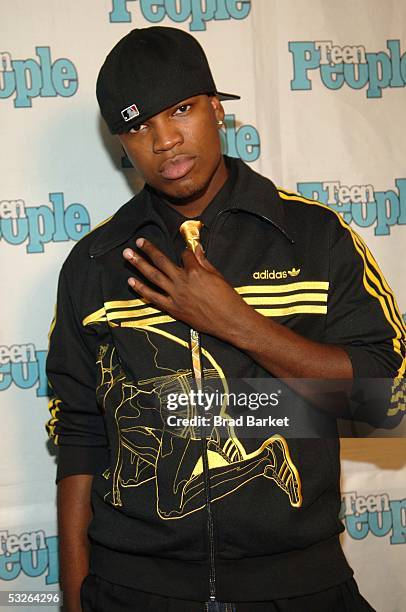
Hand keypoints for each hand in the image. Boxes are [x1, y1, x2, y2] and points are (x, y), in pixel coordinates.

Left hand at [123, 238, 255, 340]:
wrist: (230, 321)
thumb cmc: (228, 299)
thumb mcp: (218, 276)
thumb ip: (204, 262)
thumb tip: (197, 249)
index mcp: (196, 271)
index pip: (184, 255)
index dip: (184, 253)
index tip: (185, 253)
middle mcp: (183, 281)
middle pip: (161, 261)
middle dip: (149, 250)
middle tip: (138, 241)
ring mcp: (176, 295)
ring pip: (153, 276)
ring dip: (139, 264)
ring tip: (128, 255)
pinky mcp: (173, 309)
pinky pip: (153, 297)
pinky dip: (141, 289)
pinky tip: (131, 281)